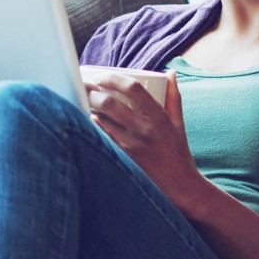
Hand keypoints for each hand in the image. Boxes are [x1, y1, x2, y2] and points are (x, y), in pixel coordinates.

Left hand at [85, 70, 205, 211]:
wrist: (178, 185)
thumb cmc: (177, 152)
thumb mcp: (178, 122)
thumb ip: (174, 96)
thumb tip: (170, 73)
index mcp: (158, 116)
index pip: (132, 88)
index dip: (113, 78)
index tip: (100, 76)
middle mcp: (143, 128)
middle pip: (110, 103)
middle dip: (92, 90)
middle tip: (84, 85)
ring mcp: (131, 144)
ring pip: (101, 120)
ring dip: (87, 107)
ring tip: (79, 98)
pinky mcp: (122, 157)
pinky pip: (100, 137)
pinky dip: (91, 126)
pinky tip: (83, 118)